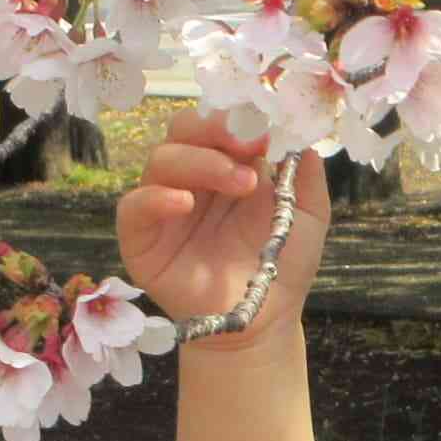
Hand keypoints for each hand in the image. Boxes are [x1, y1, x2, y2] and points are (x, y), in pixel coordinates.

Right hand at [118, 111, 331, 339]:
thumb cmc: (281, 265)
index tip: (266, 129)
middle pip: (182, 130)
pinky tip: (185, 203)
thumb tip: (299, 130)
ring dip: (202, 162)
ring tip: (242, 184)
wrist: (264, 321)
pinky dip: (155, 197)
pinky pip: (133, 206)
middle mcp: (190, 179)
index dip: (237, 119)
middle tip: (249, 146)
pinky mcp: (140, 238)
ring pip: (161, 159)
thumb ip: (304, 171)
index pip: (216, 123)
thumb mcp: (308, 214)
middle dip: (215, 130)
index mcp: (225, 165)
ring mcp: (163, 207)